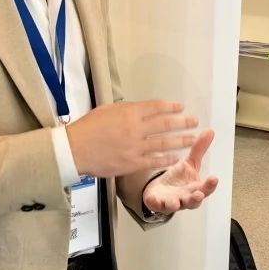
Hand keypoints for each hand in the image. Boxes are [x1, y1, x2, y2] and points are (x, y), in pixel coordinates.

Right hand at [66, 100, 197, 177]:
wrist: (74, 150)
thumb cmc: (87, 128)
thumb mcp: (106, 110)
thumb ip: (125, 109)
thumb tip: (141, 109)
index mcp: (128, 112)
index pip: (156, 107)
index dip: (171, 107)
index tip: (181, 107)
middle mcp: (134, 128)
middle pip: (165, 124)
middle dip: (182, 122)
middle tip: (194, 121)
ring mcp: (134, 147)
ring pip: (164, 143)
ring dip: (181, 140)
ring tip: (192, 139)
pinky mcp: (132, 163)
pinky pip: (154, 161)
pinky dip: (167, 158)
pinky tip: (177, 157)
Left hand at [142, 130, 218, 212]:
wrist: (161, 189)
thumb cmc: (179, 178)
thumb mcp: (190, 162)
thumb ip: (199, 148)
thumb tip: (210, 131)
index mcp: (195, 188)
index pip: (206, 188)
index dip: (210, 185)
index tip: (214, 178)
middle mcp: (186, 198)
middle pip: (194, 201)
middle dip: (196, 198)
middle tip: (198, 194)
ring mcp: (172, 202)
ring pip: (175, 206)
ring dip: (175, 204)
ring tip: (174, 202)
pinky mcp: (158, 204)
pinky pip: (156, 206)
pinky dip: (155, 203)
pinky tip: (153, 199)